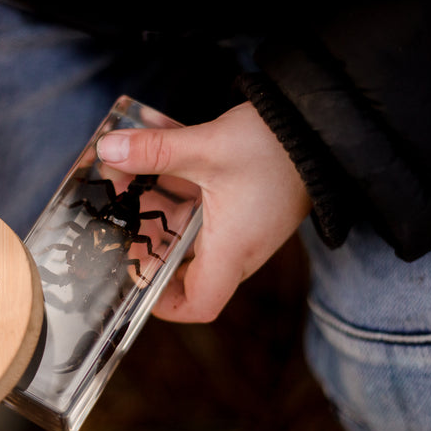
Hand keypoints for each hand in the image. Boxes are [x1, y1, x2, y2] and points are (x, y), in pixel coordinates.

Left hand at [96, 102, 310, 321]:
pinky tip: (162, 171)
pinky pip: (210, 220)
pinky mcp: (251, 208)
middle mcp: (242, 247)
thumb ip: (154, 150)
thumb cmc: (274, 145)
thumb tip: (108, 151)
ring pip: (197, 242)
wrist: (322, 124)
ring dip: (164, 223)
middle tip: (127, 227)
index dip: (165, 305)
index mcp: (232, 250)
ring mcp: (248, 229)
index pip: (200, 305)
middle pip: (191, 275)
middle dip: (154, 254)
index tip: (136, 283)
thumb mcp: (206, 146)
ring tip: (134, 192)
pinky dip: (182, 204)